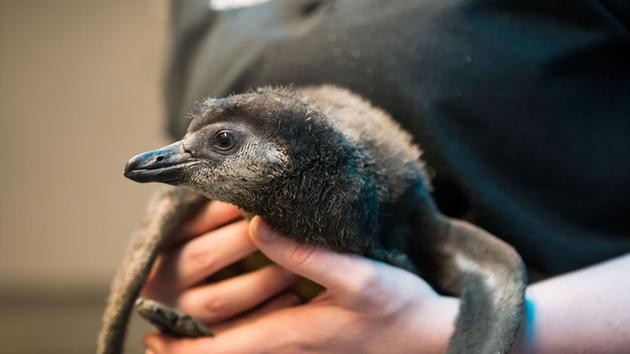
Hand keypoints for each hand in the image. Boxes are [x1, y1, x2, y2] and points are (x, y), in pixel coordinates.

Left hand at [144, 214, 458, 353]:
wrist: (429, 335)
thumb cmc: (396, 308)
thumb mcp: (354, 276)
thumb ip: (304, 254)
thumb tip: (256, 227)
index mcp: (289, 334)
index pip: (220, 352)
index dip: (180, 350)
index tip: (149, 335)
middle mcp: (287, 345)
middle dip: (184, 348)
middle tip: (153, 325)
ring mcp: (298, 344)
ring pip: (240, 348)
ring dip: (207, 337)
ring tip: (179, 315)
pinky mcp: (310, 335)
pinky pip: (261, 337)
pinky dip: (236, 328)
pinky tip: (233, 304)